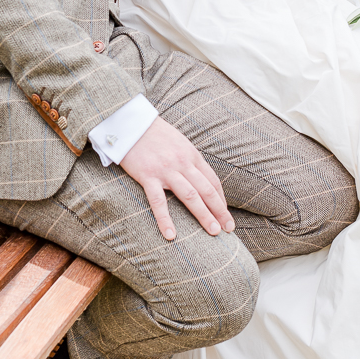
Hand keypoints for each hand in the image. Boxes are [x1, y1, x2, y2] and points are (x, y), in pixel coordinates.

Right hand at [121, 116, 234, 241]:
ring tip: (214, 232)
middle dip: (220, 211)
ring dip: (204, 215)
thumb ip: (189, 159)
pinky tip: (171, 235)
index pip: (212, 180)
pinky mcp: (148, 176)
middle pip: (207, 190)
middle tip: (229, 229)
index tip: (225, 214)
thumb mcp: (179, 142)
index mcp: (192, 155)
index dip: (221, 199)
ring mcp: (166, 170)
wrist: (130, 123)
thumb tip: (199, 176)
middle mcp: (183, 163)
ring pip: (190, 196)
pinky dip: (165, 219)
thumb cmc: (154, 133)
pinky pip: (158, 201)